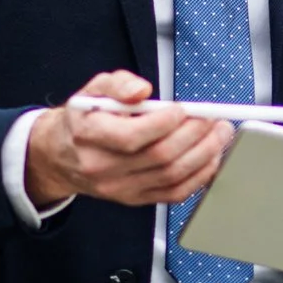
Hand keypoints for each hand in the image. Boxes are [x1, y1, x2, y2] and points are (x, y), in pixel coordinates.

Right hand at [25, 71, 232, 208]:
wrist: (63, 155)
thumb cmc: (85, 119)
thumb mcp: (94, 89)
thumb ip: (119, 84)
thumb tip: (141, 90)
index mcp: (88, 135)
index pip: (132, 136)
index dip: (165, 123)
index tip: (184, 109)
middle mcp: (102, 167)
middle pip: (159, 157)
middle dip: (195, 136)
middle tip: (214, 120)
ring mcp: (119, 188)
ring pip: (171, 177)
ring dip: (204, 155)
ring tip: (219, 135)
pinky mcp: (134, 199)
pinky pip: (173, 194)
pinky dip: (198, 177)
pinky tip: (210, 158)